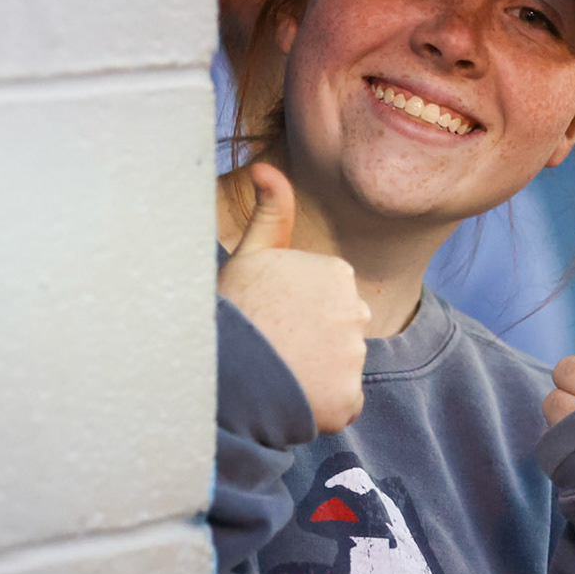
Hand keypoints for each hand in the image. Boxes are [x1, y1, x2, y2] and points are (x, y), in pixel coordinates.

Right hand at [219, 163, 370, 432]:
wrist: (220, 372)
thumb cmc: (233, 310)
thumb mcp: (249, 255)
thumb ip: (271, 213)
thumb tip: (266, 167)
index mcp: (337, 273)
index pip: (328, 298)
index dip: (298, 310)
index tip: (271, 316)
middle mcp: (355, 311)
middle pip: (339, 332)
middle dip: (312, 342)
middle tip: (272, 346)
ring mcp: (353, 357)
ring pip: (340, 368)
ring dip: (315, 375)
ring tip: (277, 373)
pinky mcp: (348, 399)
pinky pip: (342, 404)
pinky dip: (322, 406)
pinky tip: (291, 397)